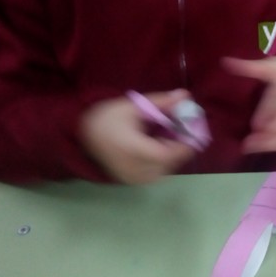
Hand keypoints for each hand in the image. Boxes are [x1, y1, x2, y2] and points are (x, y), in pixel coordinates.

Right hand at [79, 89, 196, 183]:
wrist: (81, 134)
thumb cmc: (106, 117)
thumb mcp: (133, 106)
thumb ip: (161, 102)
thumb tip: (185, 95)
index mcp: (132, 150)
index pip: (166, 154)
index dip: (183, 145)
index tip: (194, 132)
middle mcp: (133, 169)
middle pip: (168, 163)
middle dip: (179, 147)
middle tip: (182, 130)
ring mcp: (131, 178)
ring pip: (163, 170)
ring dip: (171, 155)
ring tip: (167, 137)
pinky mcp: (130, 181)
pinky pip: (154, 174)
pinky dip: (161, 162)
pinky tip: (156, 147)